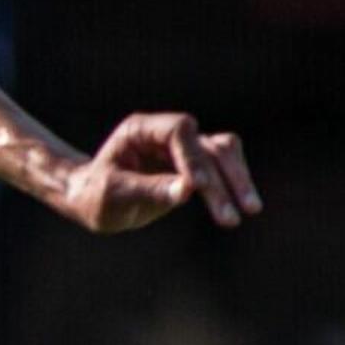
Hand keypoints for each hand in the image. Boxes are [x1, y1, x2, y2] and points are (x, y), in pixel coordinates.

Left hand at [51, 112, 258, 232]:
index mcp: (140, 130)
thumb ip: (148, 189)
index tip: (198, 186)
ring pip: (223, 153)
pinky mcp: (196, 165)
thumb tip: (186, 190)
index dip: (192, 157)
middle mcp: (165, 134)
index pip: (178, 131)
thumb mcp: (114, 194)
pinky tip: (243, 205)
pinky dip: (235, 183)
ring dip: (237, 180)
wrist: (95, 202)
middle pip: (206, 145)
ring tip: (249, 210)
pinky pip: (225, 166)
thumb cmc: (96, 195)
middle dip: (222, 179)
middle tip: (233, 213)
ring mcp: (183, 148)